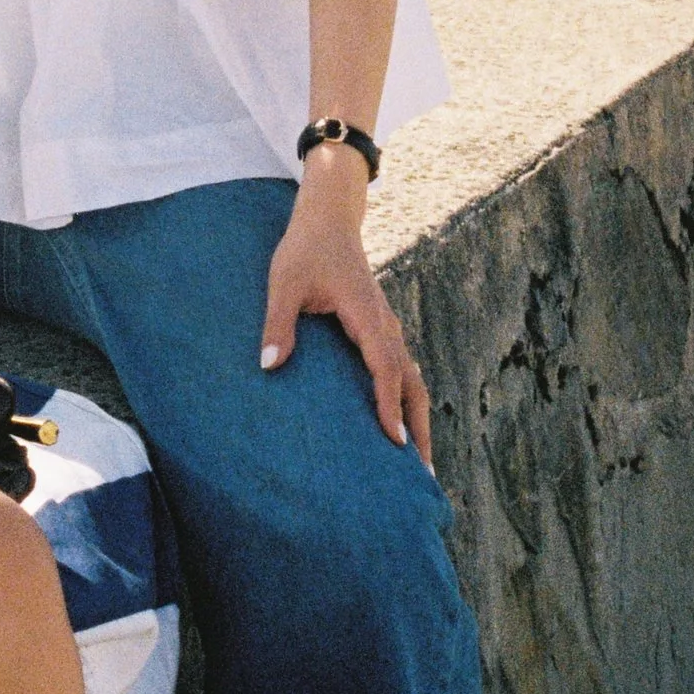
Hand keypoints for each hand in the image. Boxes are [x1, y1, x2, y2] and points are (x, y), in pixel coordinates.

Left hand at [259, 157, 430, 463]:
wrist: (328, 219)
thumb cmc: (305, 250)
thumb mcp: (283, 282)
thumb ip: (278, 323)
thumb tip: (269, 366)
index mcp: (366, 314)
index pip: (384, 367)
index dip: (389, 405)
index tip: (396, 442)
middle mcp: (385, 325)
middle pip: (412, 383)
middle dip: (420, 427)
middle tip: (424, 475)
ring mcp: (387, 328)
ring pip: (412, 379)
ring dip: (418, 419)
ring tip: (420, 464)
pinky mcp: (380, 330)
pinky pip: (400, 371)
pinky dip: (406, 401)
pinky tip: (400, 426)